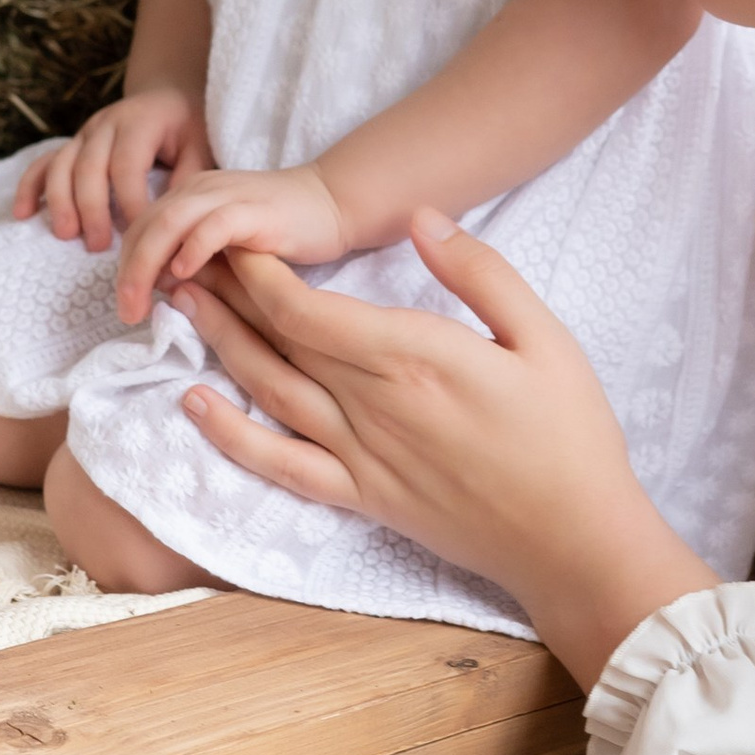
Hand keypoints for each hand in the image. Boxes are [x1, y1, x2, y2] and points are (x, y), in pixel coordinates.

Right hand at [12, 87, 211, 252]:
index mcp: (140, 121)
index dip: (130, 201)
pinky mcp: (71, 144)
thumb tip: (176, 220)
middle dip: (91, 208)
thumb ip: (189, 179)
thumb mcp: (199, 146)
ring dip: (60, 202)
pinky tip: (22, 214)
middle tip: (99, 246)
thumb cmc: (186, 129)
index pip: (127, 164)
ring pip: (61, 165)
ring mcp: (83, 133)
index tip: (139, 234)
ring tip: (67, 235)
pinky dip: (29, 187)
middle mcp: (106, 123)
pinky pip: (42, 163)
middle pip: (89, 167)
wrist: (166, 97)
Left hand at [114, 162, 348, 323]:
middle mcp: (199, 190)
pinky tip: (182, 275)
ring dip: (146, 266)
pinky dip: (191, 249)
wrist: (333, 203)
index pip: (139, 230)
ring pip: (167, 224)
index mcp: (188, 196)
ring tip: (142, 303)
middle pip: (144, 227)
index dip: (126, 267)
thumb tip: (161, 287)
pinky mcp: (253, 210)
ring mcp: (225, 196)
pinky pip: (212, 225)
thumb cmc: (281, 230)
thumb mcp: (227, 245)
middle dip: (128, 273)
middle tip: (126, 314)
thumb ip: (195, 259)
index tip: (129, 307)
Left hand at [174, 212, 713, 685]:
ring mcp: (362, 457)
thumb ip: (480, 272)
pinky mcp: (362, 497)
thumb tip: (421, 217)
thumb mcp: (544, 336)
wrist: (573, 537)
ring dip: (220, 346)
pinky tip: (196, 404)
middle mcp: (375, 406)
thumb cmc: (569, 433)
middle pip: (279, 342)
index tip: (238, 240)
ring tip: (182, 304)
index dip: (262, 273)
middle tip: (189, 256)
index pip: (309, 309)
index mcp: (416, 357)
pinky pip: (282, 465)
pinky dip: (231, 437)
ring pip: (270, 392)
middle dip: (230, 294)